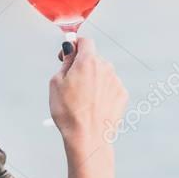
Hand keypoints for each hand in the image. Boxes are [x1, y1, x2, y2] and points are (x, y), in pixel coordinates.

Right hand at [48, 37, 127, 151]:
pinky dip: (102, 91)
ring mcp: (116, 82)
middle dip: (82, 65)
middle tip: (71, 82)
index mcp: (88, 61)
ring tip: (82, 98)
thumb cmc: (68, 111)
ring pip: (102, 73)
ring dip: (93, 78)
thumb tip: (70, 50)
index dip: (74, 45)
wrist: (87, 137)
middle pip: (93, 58)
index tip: (67, 54)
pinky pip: (110, 86)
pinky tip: (93, 104)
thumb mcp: (56, 83)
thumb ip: (65, 62)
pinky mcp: (122, 95)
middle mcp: (106, 68)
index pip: (85, 41)